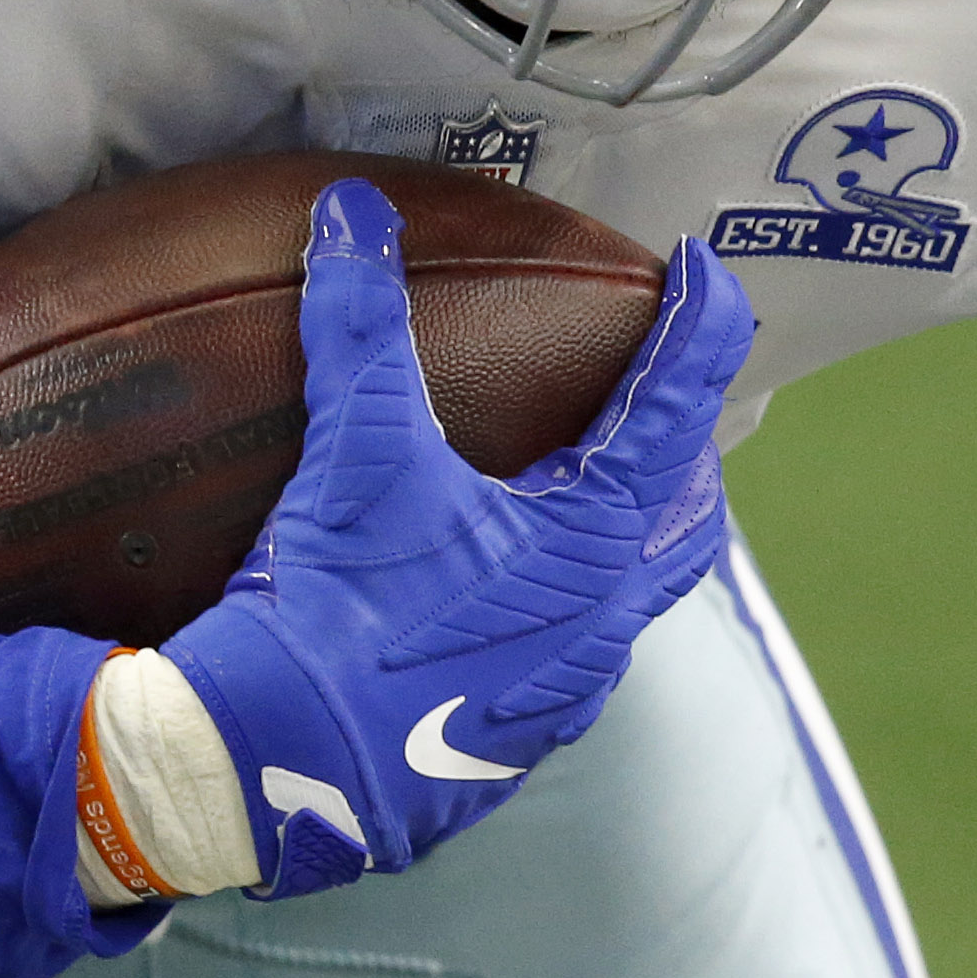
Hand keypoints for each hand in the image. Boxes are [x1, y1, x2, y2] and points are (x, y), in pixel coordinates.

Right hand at [157, 182, 753, 897]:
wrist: (272, 766)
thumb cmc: (331, 607)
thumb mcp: (354, 455)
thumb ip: (360, 327)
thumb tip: (354, 211)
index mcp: (592, 542)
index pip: (679, 407)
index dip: (702, 326)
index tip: (705, 271)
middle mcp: (603, 623)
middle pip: (688, 522)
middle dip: (687, 450)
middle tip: (663, 395)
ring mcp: (562, 692)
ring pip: (633, 602)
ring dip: (627, 540)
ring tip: (588, 496)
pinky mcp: (509, 743)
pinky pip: (568, 662)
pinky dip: (561, 609)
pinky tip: (504, 600)